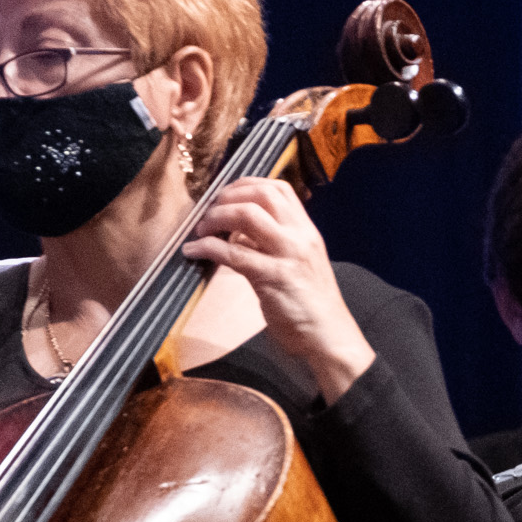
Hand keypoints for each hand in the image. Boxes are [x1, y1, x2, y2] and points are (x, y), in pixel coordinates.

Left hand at [181, 178, 375, 400]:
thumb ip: (271, 244)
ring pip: (247, 215)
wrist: (329, 336)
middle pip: (262, 194)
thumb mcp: (297, 264)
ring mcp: (288, 255)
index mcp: (307, 231)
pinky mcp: (273, 278)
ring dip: (216, 217)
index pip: (279, 188)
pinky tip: (193, 252)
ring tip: (201, 230)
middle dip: (228, 196)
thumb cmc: (310, 304)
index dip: (246, 184)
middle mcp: (300, 237)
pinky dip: (206, 247)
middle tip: (209, 211)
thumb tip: (236, 233)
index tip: (225, 195)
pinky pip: (233, 253)